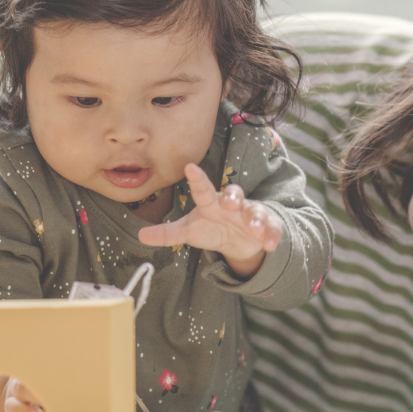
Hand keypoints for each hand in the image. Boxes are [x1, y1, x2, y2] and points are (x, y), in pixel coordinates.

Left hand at [138, 162, 281, 278]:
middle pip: (234, 194)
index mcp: (210, 203)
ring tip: (254, 228)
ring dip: (256, 218)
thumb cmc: (210, 229)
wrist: (237, 241)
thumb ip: (167, 234)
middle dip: (233, 196)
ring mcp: (250, 214)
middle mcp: (231, 205)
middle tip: (229, 201)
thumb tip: (140, 236)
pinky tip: (270, 245)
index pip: (203, 188)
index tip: (189, 167)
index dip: (197, 178)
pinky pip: (271, 228)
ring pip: (255, 211)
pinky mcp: (265, 227)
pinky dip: (272, 236)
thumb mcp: (189, 232)